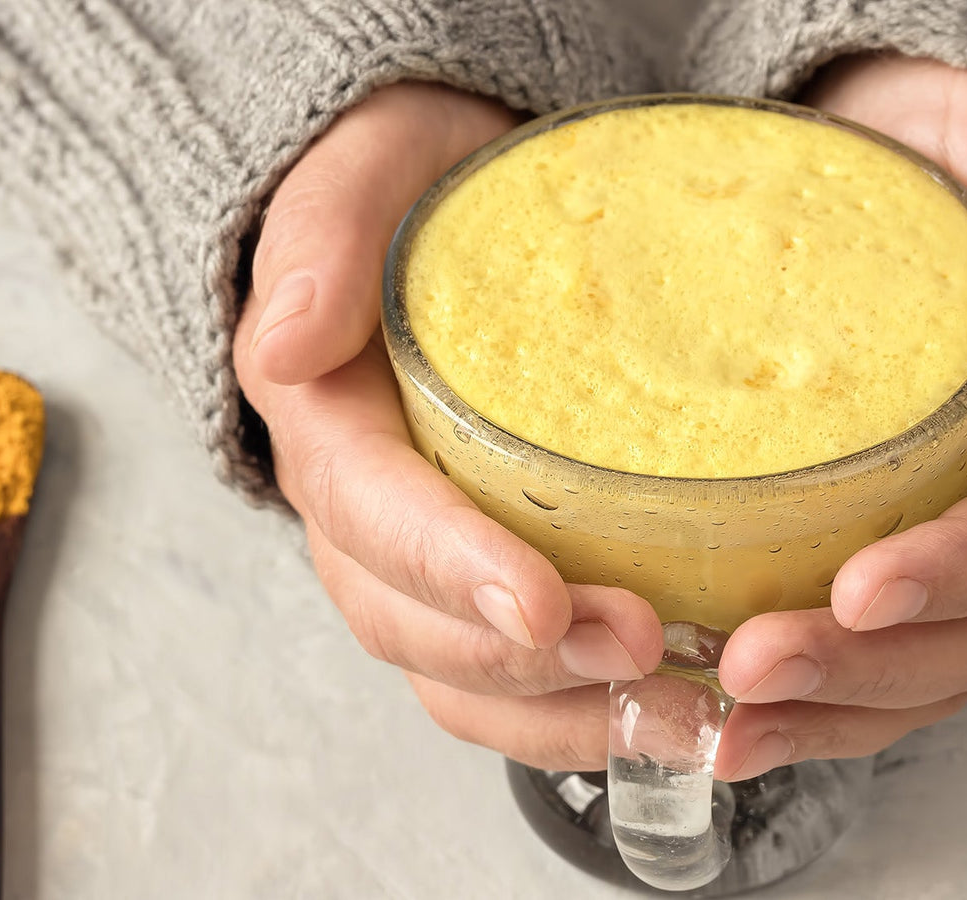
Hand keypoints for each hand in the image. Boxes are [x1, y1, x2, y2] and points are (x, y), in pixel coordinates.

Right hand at [234, 83, 665, 769]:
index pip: (370, 511)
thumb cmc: (423, 188)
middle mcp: (359, 510)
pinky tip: (667, 714)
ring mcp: (415, 558)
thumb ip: (324, 238)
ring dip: (559, 710)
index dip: (449, 566)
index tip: (540, 603)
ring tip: (680, 711)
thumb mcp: (371, 170)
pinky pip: (505, 684)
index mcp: (326, 418)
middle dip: (521, 657)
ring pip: (454, 677)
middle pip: (409, 621)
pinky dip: (578, 716)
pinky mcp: (479, 582)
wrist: (457, 215)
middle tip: (643, 643)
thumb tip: (286, 343)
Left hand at [708, 55, 966, 781]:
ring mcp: (941, 536)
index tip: (860, 590)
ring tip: (727, 730)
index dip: (957, 570)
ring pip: (922, 672)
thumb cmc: (924, 154)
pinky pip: (862, 660)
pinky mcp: (865, 548)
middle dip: (871, 668)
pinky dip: (802, 708)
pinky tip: (721, 725)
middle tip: (751, 669)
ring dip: (829, 715)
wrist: (851, 157)